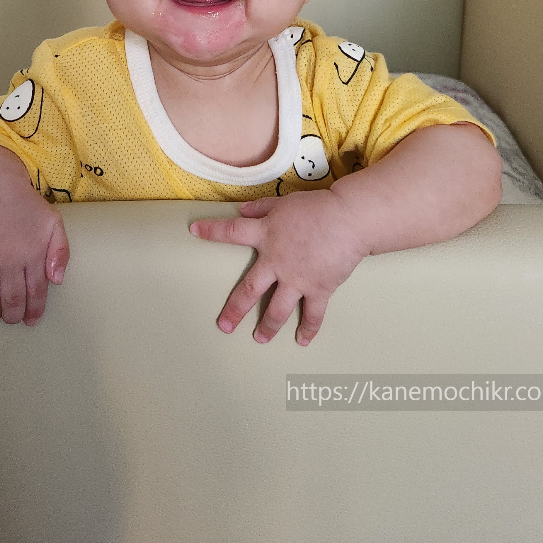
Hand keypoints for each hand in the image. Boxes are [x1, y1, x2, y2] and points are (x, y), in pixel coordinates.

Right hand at [0, 144, 69, 325]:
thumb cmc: (25, 207)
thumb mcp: (53, 223)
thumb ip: (61, 252)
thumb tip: (57, 281)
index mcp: (32, 254)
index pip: (35, 293)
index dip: (34, 311)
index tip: (31, 320)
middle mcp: (7, 261)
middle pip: (11, 302)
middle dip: (14, 316)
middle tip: (14, 317)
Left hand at [190, 189, 367, 344]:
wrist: (347, 219)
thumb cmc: (317, 206)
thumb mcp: (284, 202)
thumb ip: (261, 207)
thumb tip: (241, 210)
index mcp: (266, 235)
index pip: (232, 232)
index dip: (212, 231)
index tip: (194, 231)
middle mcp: (276, 262)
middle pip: (250, 290)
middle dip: (235, 309)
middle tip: (223, 326)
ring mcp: (296, 279)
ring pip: (277, 309)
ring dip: (268, 326)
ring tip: (259, 338)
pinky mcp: (318, 289)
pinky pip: (312, 314)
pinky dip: (308, 328)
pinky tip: (302, 341)